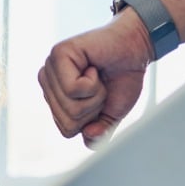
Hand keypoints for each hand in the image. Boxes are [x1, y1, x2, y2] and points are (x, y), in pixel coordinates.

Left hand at [37, 11, 153, 147]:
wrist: (136, 49)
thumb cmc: (121, 78)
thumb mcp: (111, 114)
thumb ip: (99, 133)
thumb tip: (89, 137)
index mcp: (55, 98)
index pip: (66, 130)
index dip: (91, 121)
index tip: (99, 98)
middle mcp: (48, 83)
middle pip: (68, 121)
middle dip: (93, 108)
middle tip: (100, 86)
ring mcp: (50, 68)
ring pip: (71, 106)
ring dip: (95, 95)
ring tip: (97, 75)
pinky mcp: (58, 55)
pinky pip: (73, 89)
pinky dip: (92, 82)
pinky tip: (93, 67)